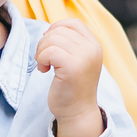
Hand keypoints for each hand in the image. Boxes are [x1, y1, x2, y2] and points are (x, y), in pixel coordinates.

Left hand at [36, 19, 104, 136]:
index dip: (56, 29)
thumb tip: (49, 30)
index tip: (50, 47)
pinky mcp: (73, 67)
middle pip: (59, 30)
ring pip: (51, 39)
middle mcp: (92, 49)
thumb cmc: (72, 87)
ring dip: (41, 52)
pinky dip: (41, 60)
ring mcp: (84, 57)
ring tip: (45, 66)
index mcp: (94, 45)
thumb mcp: (76, 60)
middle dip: (44, 43)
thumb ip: (69, 44)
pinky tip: (44, 71)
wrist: (77, 112)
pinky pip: (48, 51)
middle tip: (44, 60)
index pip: (73, 23)